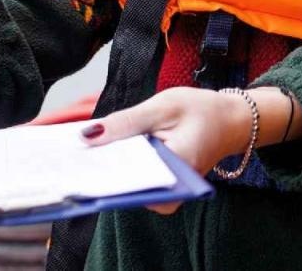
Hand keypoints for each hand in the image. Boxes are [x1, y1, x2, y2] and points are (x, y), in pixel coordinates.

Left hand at [79, 87, 257, 212]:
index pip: (129, 179)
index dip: (99, 169)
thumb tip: (86, 136)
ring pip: (127, 187)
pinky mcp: (162, 190)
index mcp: (176, 168)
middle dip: (98, 169)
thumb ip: (126, 122)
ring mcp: (167, 195)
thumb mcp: (163, 106)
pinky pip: (134, 183)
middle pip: (125, 187)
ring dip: (107, 169)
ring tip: (83, 152)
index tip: (73, 158)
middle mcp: (172, 191)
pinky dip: (119, 169)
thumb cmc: (201, 110)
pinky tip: (103, 153)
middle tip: (71, 153)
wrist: (230, 122)